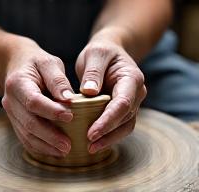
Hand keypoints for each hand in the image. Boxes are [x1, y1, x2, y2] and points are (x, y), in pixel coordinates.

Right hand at [2, 37, 73, 156]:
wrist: (17, 65)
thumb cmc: (36, 63)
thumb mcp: (49, 63)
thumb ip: (58, 80)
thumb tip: (69, 100)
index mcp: (18, 83)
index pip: (34, 101)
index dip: (52, 111)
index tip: (70, 117)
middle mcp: (10, 100)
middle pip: (29, 123)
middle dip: (49, 136)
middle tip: (68, 145)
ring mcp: (11, 112)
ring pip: (26, 134)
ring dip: (45, 145)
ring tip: (63, 151)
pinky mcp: (15, 120)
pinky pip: (24, 137)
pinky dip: (39, 146)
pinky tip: (53, 150)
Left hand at [76, 30, 146, 153]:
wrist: (110, 52)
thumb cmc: (102, 51)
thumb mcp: (96, 53)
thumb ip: (93, 72)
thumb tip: (89, 93)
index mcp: (131, 78)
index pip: (122, 103)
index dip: (108, 120)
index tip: (92, 132)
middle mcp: (136, 93)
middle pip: (125, 118)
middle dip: (108, 133)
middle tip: (89, 145)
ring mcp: (131, 102)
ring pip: (125, 126)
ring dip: (109, 138)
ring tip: (90, 148)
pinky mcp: (123, 108)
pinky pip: (119, 125)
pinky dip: (109, 135)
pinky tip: (95, 142)